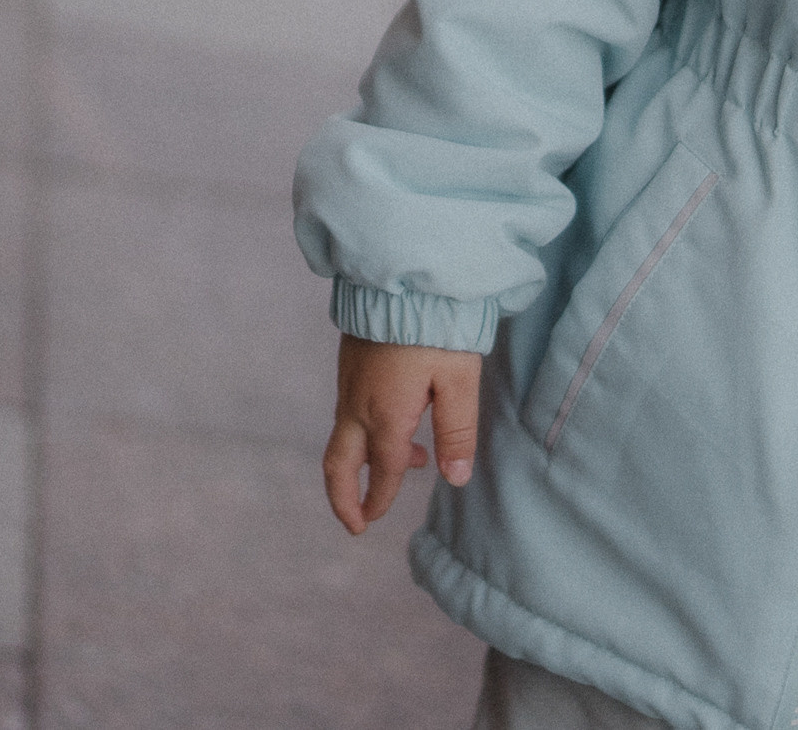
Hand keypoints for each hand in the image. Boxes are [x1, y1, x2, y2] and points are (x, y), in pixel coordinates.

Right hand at [323, 335, 481, 533]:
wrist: (402, 275)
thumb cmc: (436, 327)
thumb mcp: (459, 381)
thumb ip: (457, 432)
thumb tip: (455, 480)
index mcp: (386, 415)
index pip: (382, 470)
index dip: (379, 499)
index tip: (373, 522)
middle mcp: (358, 405)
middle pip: (338, 464)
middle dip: (342, 498)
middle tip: (355, 523)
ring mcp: (349, 383)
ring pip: (343, 438)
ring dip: (363, 463)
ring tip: (406, 463)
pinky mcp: (350, 364)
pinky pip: (346, 413)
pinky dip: (364, 434)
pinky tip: (399, 421)